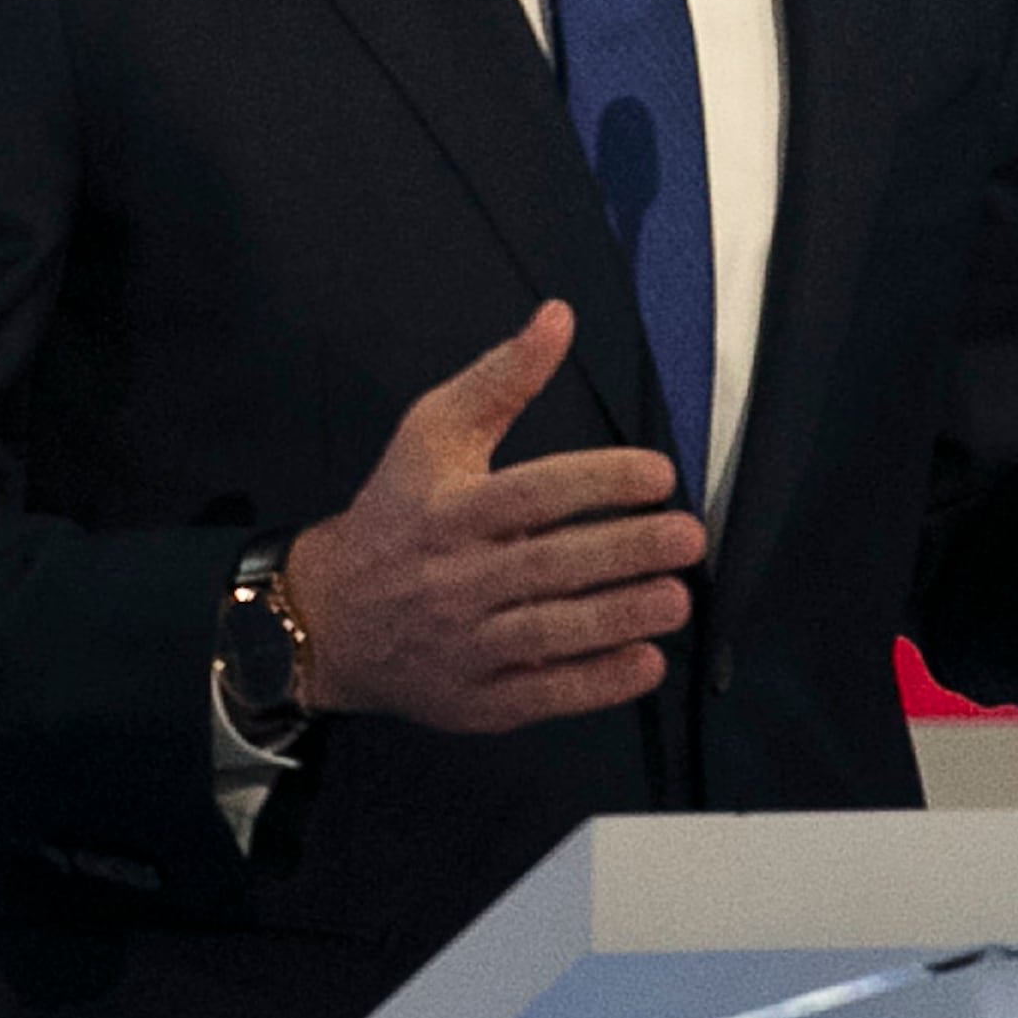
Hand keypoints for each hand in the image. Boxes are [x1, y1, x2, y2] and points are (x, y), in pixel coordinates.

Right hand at [284, 302, 705, 731]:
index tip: (660, 475)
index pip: (532, 493)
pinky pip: (541, 695)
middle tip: (688, 537)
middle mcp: (455, 579)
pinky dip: (594, 684)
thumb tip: (559, 317)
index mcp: (448, 510)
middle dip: (625, 551)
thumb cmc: (396, 514)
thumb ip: (501, 378)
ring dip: (619, 618)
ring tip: (677, 599)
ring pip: (549, 633)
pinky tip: (645, 662)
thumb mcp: (432, 433)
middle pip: (549, 565)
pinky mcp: (474, 700)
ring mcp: (463, 645)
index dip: (599, 483)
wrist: (330, 617)